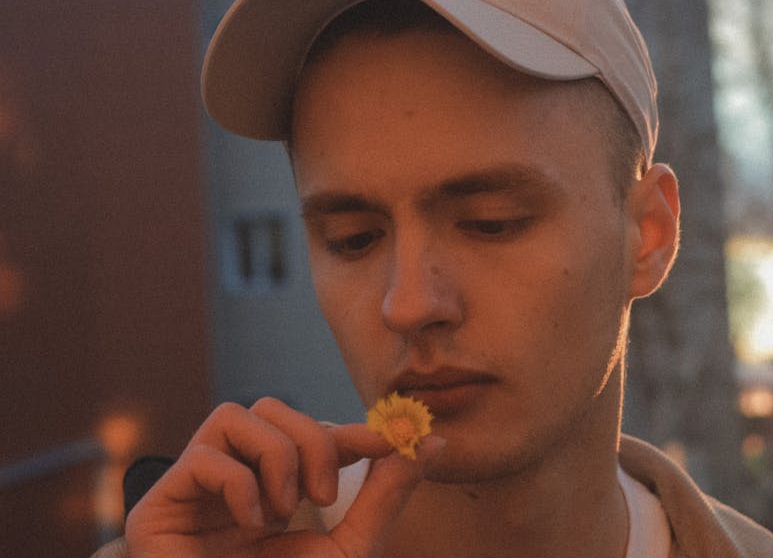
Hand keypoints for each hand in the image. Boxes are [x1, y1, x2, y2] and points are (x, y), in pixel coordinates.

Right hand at [124, 397, 443, 557]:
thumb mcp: (351, 548)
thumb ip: (387, 495)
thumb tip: (434, 442)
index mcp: (276, 490)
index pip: (313, 434)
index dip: (355, 428)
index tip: (398, 433)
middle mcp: (234, 480)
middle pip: (272, 408)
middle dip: (311, 442)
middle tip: (324, 496)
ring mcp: (194, 491)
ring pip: (235, 415)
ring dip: (275, 457)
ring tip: (283, 511)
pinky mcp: (158, 508)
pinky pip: (203, 456)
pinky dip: (239, 483)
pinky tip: (253, 522)